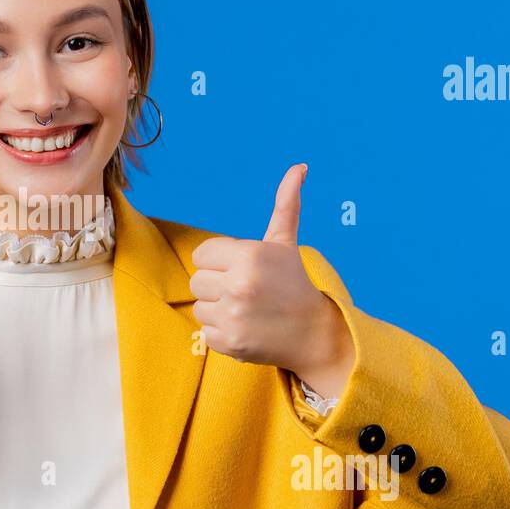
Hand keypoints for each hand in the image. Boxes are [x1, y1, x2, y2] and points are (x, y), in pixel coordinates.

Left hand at [189, 164, 349, 381]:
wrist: (313, 333)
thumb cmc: (293, 283)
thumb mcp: (285, 243)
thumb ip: (285, 205)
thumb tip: (299, 166)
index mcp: (249, 255)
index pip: (201, 254)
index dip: (218, 262)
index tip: (241, 270)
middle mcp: (240, 284)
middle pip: (196, 280)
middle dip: (216, 285)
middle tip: (244, 292)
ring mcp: (233, 316)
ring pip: (198, 306)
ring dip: (217, 310)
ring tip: (246, 310)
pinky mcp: (229, 342)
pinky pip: (204, 332)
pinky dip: (221, 333)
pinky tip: (245, 328)